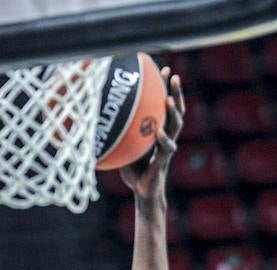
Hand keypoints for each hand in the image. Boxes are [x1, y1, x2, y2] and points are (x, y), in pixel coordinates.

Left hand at [120, 67, 184, 195]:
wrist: (142, 193)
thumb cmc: (133, 170)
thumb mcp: (124, 146)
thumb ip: (120, 132)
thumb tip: (98, 114)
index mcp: (159, 131)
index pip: (166, 105)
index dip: (166, 87)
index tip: (164, 69)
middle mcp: (167, 137)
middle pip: (177, 110)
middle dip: (176, 92)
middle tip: (174, 75)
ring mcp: (167, 149)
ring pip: (176, 127)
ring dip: (174, 112)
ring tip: (169, 99)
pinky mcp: (163, 163)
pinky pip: (166, 149)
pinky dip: (162, 140)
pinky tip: (158, 131)